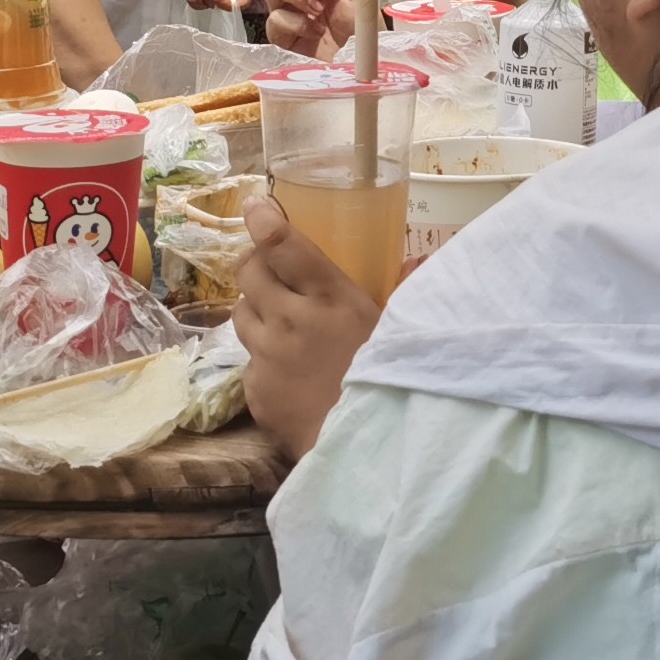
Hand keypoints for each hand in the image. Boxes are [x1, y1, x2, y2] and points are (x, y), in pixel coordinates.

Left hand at [236, 192, 379, 454]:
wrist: (367, 452)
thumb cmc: (392, 382)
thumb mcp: (397, 329)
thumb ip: (401, 290)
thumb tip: (418, 263)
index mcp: (330, 298)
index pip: (283, 245)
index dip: (264, 220)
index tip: (256, 207)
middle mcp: (290, 320)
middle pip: (249, 272)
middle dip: (255, 263)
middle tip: (270, 267)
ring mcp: (267, 356)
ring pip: (241, 314)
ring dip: (257, 310)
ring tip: (282, 323)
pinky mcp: (255, 390)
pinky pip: (249, 361)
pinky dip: (264, 359)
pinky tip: (290, 372)